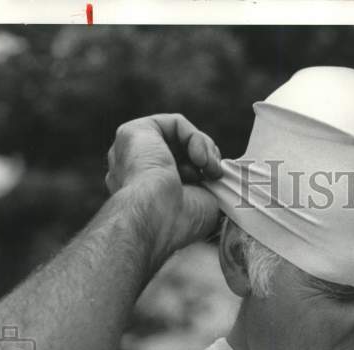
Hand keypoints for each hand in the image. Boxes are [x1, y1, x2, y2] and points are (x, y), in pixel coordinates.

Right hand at [105, 113, 223, 267]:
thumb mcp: (204, 204)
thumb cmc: (178, 222)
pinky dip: (194, 137)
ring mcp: (133, 152)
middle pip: (180, 150)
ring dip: (204, 148)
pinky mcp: (134, 132)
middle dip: (205, 159)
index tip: (215, 184)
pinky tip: (199, 158)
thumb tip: (221, 174)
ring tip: (209, 168)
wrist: (157, 218)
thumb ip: (209, 185)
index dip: (203, 172)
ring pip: (178, 136)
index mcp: (149, 191)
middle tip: (215, 174)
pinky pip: (174, 124)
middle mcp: (137, 170)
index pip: (181, 169)